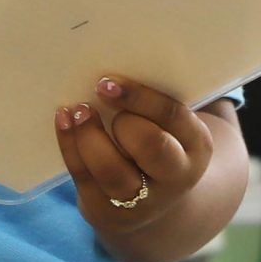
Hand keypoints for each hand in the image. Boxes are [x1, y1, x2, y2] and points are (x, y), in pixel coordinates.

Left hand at [56, 76, 214, 247]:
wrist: (155, 203)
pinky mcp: (106, 211)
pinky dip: (70, 145)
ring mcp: (141, 200)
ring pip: (112, 171)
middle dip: (123, 121)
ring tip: (77, 110)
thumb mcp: (173, 125)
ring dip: (89, 136)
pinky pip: (84, 177)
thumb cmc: (160, 141)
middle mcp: (174, 177)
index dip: (140, 97)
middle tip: (100, 96)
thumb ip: (154, 100)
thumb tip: (114, 50)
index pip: (173, 116)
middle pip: (150, 147)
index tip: (108, 82)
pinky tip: (64, 120)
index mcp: (196, 146)